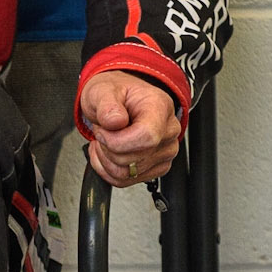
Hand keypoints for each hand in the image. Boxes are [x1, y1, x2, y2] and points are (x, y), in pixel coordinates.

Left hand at [79, 70, 180, 187]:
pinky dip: (108, 170)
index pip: (146, 138)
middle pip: (133, 160)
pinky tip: (107, 152)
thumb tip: (115, 122)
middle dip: (106, 149)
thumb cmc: (116, 94)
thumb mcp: (102, 90)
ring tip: (105, 140)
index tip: (103, 130)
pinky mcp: (157, 167)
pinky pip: (126, 181)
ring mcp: (165, 152)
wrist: (120, 101)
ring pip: (127, 174)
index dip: (117, 141)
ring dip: (105, 160)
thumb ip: (107, 104)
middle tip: (102, 131)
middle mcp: (168, 131)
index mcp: (160, 108)